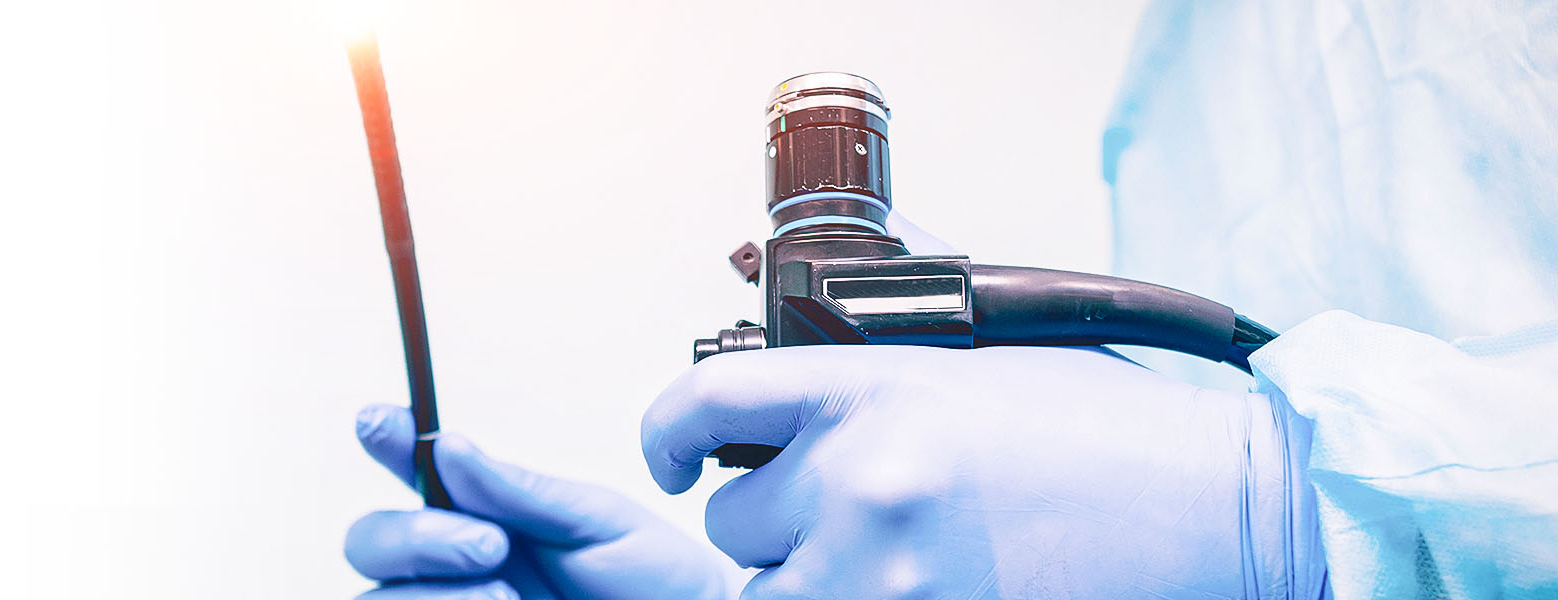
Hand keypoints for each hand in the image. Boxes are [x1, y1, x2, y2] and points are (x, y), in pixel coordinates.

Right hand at [346, 405, 732, 599]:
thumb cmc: (656, 581)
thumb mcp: (596, 521)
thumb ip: (519, 490)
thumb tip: (446, 449)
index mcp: (485, 513)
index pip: (412, 470)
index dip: (384, 440)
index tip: (381, 423)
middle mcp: (457, 564)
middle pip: (370, 541)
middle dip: (413, 537)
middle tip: (491, 545)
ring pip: (376, 598)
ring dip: (431, 593)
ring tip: (506, 597)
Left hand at [639, 345, 1324, 598]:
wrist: (1218, 507)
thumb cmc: (1112, 426)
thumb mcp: (990, 335)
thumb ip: (887, 294)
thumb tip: (799, 255)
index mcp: (873, 389)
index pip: (705, 404)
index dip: (662, 432)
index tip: (666, 453)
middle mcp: (865, 482)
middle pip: (730, 518)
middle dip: (772, 518)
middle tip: (841, 510)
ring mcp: (886, 574)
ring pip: (765, 591)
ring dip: (802, 578)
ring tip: (878, 553)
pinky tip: (900, 583)